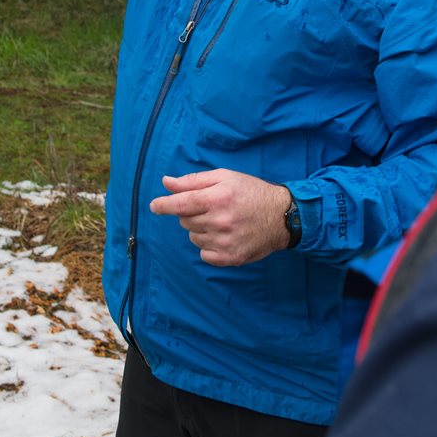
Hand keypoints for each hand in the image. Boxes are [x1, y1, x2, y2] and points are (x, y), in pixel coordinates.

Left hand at [149, 170, 292, 266]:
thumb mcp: (225, 178)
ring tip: (221, 221)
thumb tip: (166, 182)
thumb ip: (193, 181)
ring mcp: (226, 242)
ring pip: (193, 237)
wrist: (282, 216)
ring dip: (200, 230)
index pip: (181, 204)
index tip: (154, 206)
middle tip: (210, 208)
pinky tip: (224, 236)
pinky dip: (208, 246)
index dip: (163, 205)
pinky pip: (204, 254)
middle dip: (191, 214)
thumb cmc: (251, 192)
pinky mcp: (231, 258)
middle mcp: (221, 221)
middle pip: (185, 221)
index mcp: (218, 198)